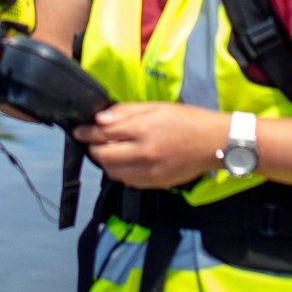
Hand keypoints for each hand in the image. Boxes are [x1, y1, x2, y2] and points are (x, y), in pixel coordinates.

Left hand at [73, 102, 226, 189]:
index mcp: (143, 129)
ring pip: (112, 171)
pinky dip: (120, 172)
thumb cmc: (186, 119)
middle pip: (103, 156)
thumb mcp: (156, 107)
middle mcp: (143, 153)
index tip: (78, 131)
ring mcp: (149, 171)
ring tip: (110, 151)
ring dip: (106, 161)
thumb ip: (126, 112)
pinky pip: (128, 181)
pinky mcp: (155, 183)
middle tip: (93, 142)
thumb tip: (99, 120)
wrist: (213, 143)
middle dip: (93, 148)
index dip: (86, 133)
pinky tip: (126, 162)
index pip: (103, 133)